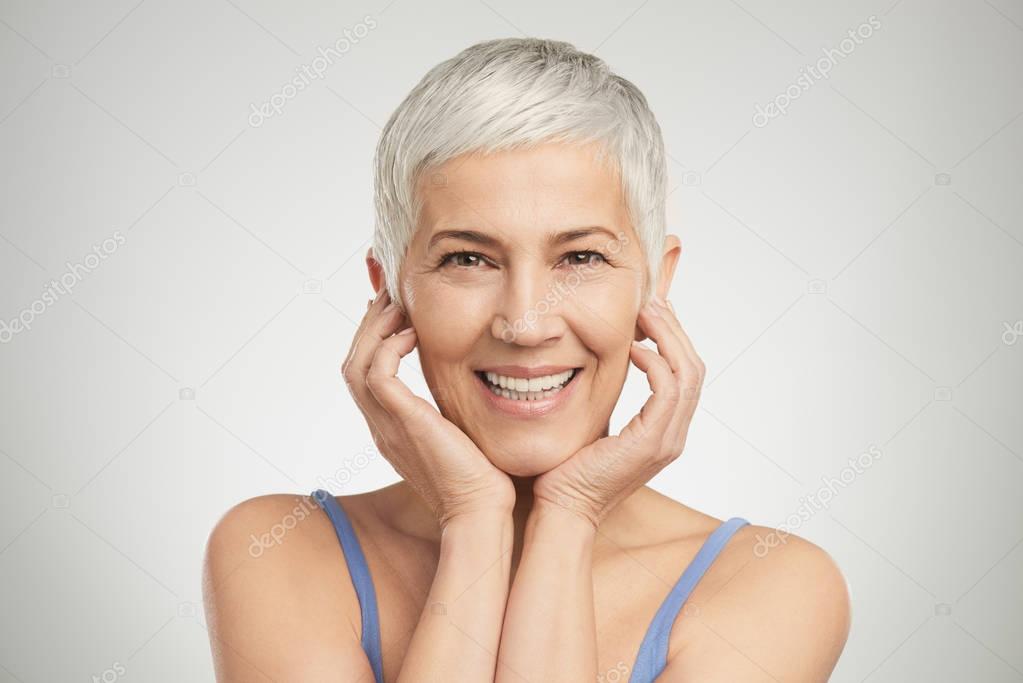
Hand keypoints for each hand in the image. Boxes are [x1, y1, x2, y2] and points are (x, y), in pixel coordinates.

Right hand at [342, 288, 514, 527]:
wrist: (482, 511)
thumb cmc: (483, 478)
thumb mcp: (460, 435)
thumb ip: (452, 411)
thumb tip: (470, 385)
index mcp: (391, 430)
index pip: (365, 376)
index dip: (374, 341)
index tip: (393, 312)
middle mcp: (381, 427)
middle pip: (352, 365)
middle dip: (369, 326)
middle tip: (389, 296)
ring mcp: (387, 427)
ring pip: (356, 365)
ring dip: (375, 330)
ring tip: (398, 305)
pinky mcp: (403, 424)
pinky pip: (377, 375)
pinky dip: (390, 347)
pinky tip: (415, 334)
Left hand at [532, 296, 705, 527]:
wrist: (563, 508)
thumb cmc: (570, 469)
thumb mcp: (598, 423)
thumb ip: (612, 397)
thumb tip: (604, 363)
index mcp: (664, 430)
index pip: (685, 374)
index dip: (673, 338)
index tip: (652, 312)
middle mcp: (673, 435)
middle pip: (694, 368)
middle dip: (675, 329)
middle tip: (652, 301)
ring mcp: (667, 440)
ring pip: (688, 374)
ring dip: (668, 337)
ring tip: (646, 313)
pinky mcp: (651, 443)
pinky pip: (668, 390)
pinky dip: (655, 362)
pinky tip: (633, 349)